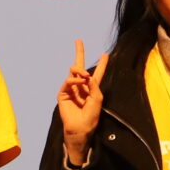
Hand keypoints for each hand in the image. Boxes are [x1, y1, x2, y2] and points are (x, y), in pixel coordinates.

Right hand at [57, 40, 108, 164]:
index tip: (105, 54)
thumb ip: (94, 85)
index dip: (101, 64)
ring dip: (79, 70)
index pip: (97, 73)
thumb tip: (86, 74)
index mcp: (92, 89)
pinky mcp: (63, 93)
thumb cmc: (91, 116)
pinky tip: (80, 82)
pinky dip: (74, 80)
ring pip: (73, 72)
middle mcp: (82, 86)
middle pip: (80, 67)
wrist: (79, 128)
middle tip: (78, 41)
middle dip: (79, 53)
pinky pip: (68, 81)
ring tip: (84, 73)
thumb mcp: (97, 99)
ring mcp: (72, 89)